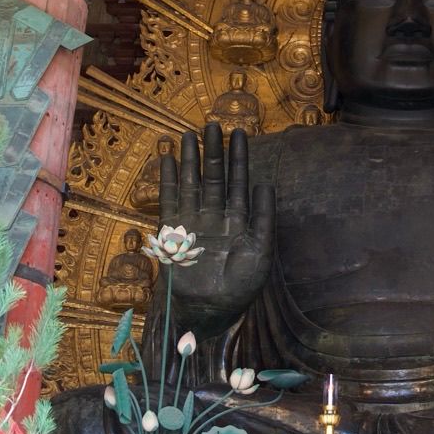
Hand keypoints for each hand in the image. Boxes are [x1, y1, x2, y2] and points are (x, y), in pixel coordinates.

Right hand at [158, 123, 275, 335]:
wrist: (210, 310)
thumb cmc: (240, 286)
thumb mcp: (261, 251)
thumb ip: (264, 218)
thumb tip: (265, 184)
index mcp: (239, 220)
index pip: (239, 181)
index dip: (239, 158)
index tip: (240, 133)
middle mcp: (215, 216)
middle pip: (214, 176)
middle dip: (214, 151)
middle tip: (213, 124)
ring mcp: (193, 221)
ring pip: (192, 183)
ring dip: (191, 159)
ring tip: (189, 134)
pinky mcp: (173, 231)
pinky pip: (170, 199)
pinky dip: (169, 179)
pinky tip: (168, 158)